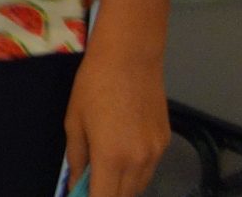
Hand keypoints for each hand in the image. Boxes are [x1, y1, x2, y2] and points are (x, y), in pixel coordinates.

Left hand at [64, 44, 167, 196]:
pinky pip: (150, 168)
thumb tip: (76, 184)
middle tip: (90, 183)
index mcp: (112, 157)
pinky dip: (136, 170)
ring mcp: (157, 153)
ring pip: (139, 185)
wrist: (130, 58)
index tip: (81, 196)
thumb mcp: (74, 121)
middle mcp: (139, 161)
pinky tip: (123, 153)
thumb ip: (77, 158)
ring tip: (104, 170)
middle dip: (107, 194)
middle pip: (125, 196)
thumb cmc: (94, 85)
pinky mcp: (166, 142)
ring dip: (122, 186)